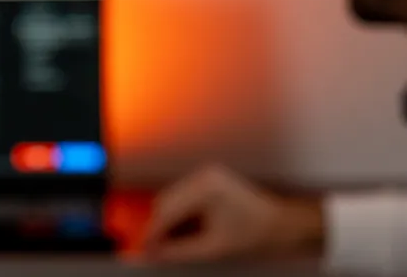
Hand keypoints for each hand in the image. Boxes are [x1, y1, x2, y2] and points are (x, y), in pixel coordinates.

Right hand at [142, 164, 324, 262]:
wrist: (286, 226)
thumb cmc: (258, 235)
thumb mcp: (214, 248)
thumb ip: (179, 250)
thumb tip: (154, 254)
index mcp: (206, 188)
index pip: (167, 210)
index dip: (153, 233)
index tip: (145, 250)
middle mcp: (204, 176)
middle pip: (165, 202)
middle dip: (158, 227)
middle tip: (154, 250)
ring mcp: (206, 176)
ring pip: (172, 200)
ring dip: (168, 222)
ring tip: (170, 244)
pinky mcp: (209, 182)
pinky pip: (183, 198)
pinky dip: (180, 216)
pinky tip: (184, 232)